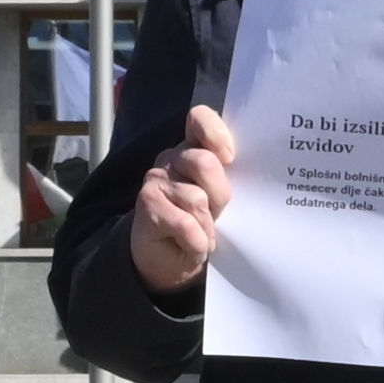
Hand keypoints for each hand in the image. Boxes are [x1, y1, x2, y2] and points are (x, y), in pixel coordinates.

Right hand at [127, 104, 234, 293]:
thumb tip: (236, 167)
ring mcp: (155, 180)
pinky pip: (185, 223)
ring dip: (207, 225)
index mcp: (193, 149)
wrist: (171, 263)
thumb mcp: (220, 199)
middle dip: (220, 196)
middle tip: (217, 214)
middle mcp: (171, 159)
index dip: (215, 133)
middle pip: (205, 163)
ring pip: (196, 198)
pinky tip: (193, 245)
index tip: (229, 157)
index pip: (199, 119)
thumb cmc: (202, 225)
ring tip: (203, 233)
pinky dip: (196, 241)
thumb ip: (227, 177)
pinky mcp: (147, 205)